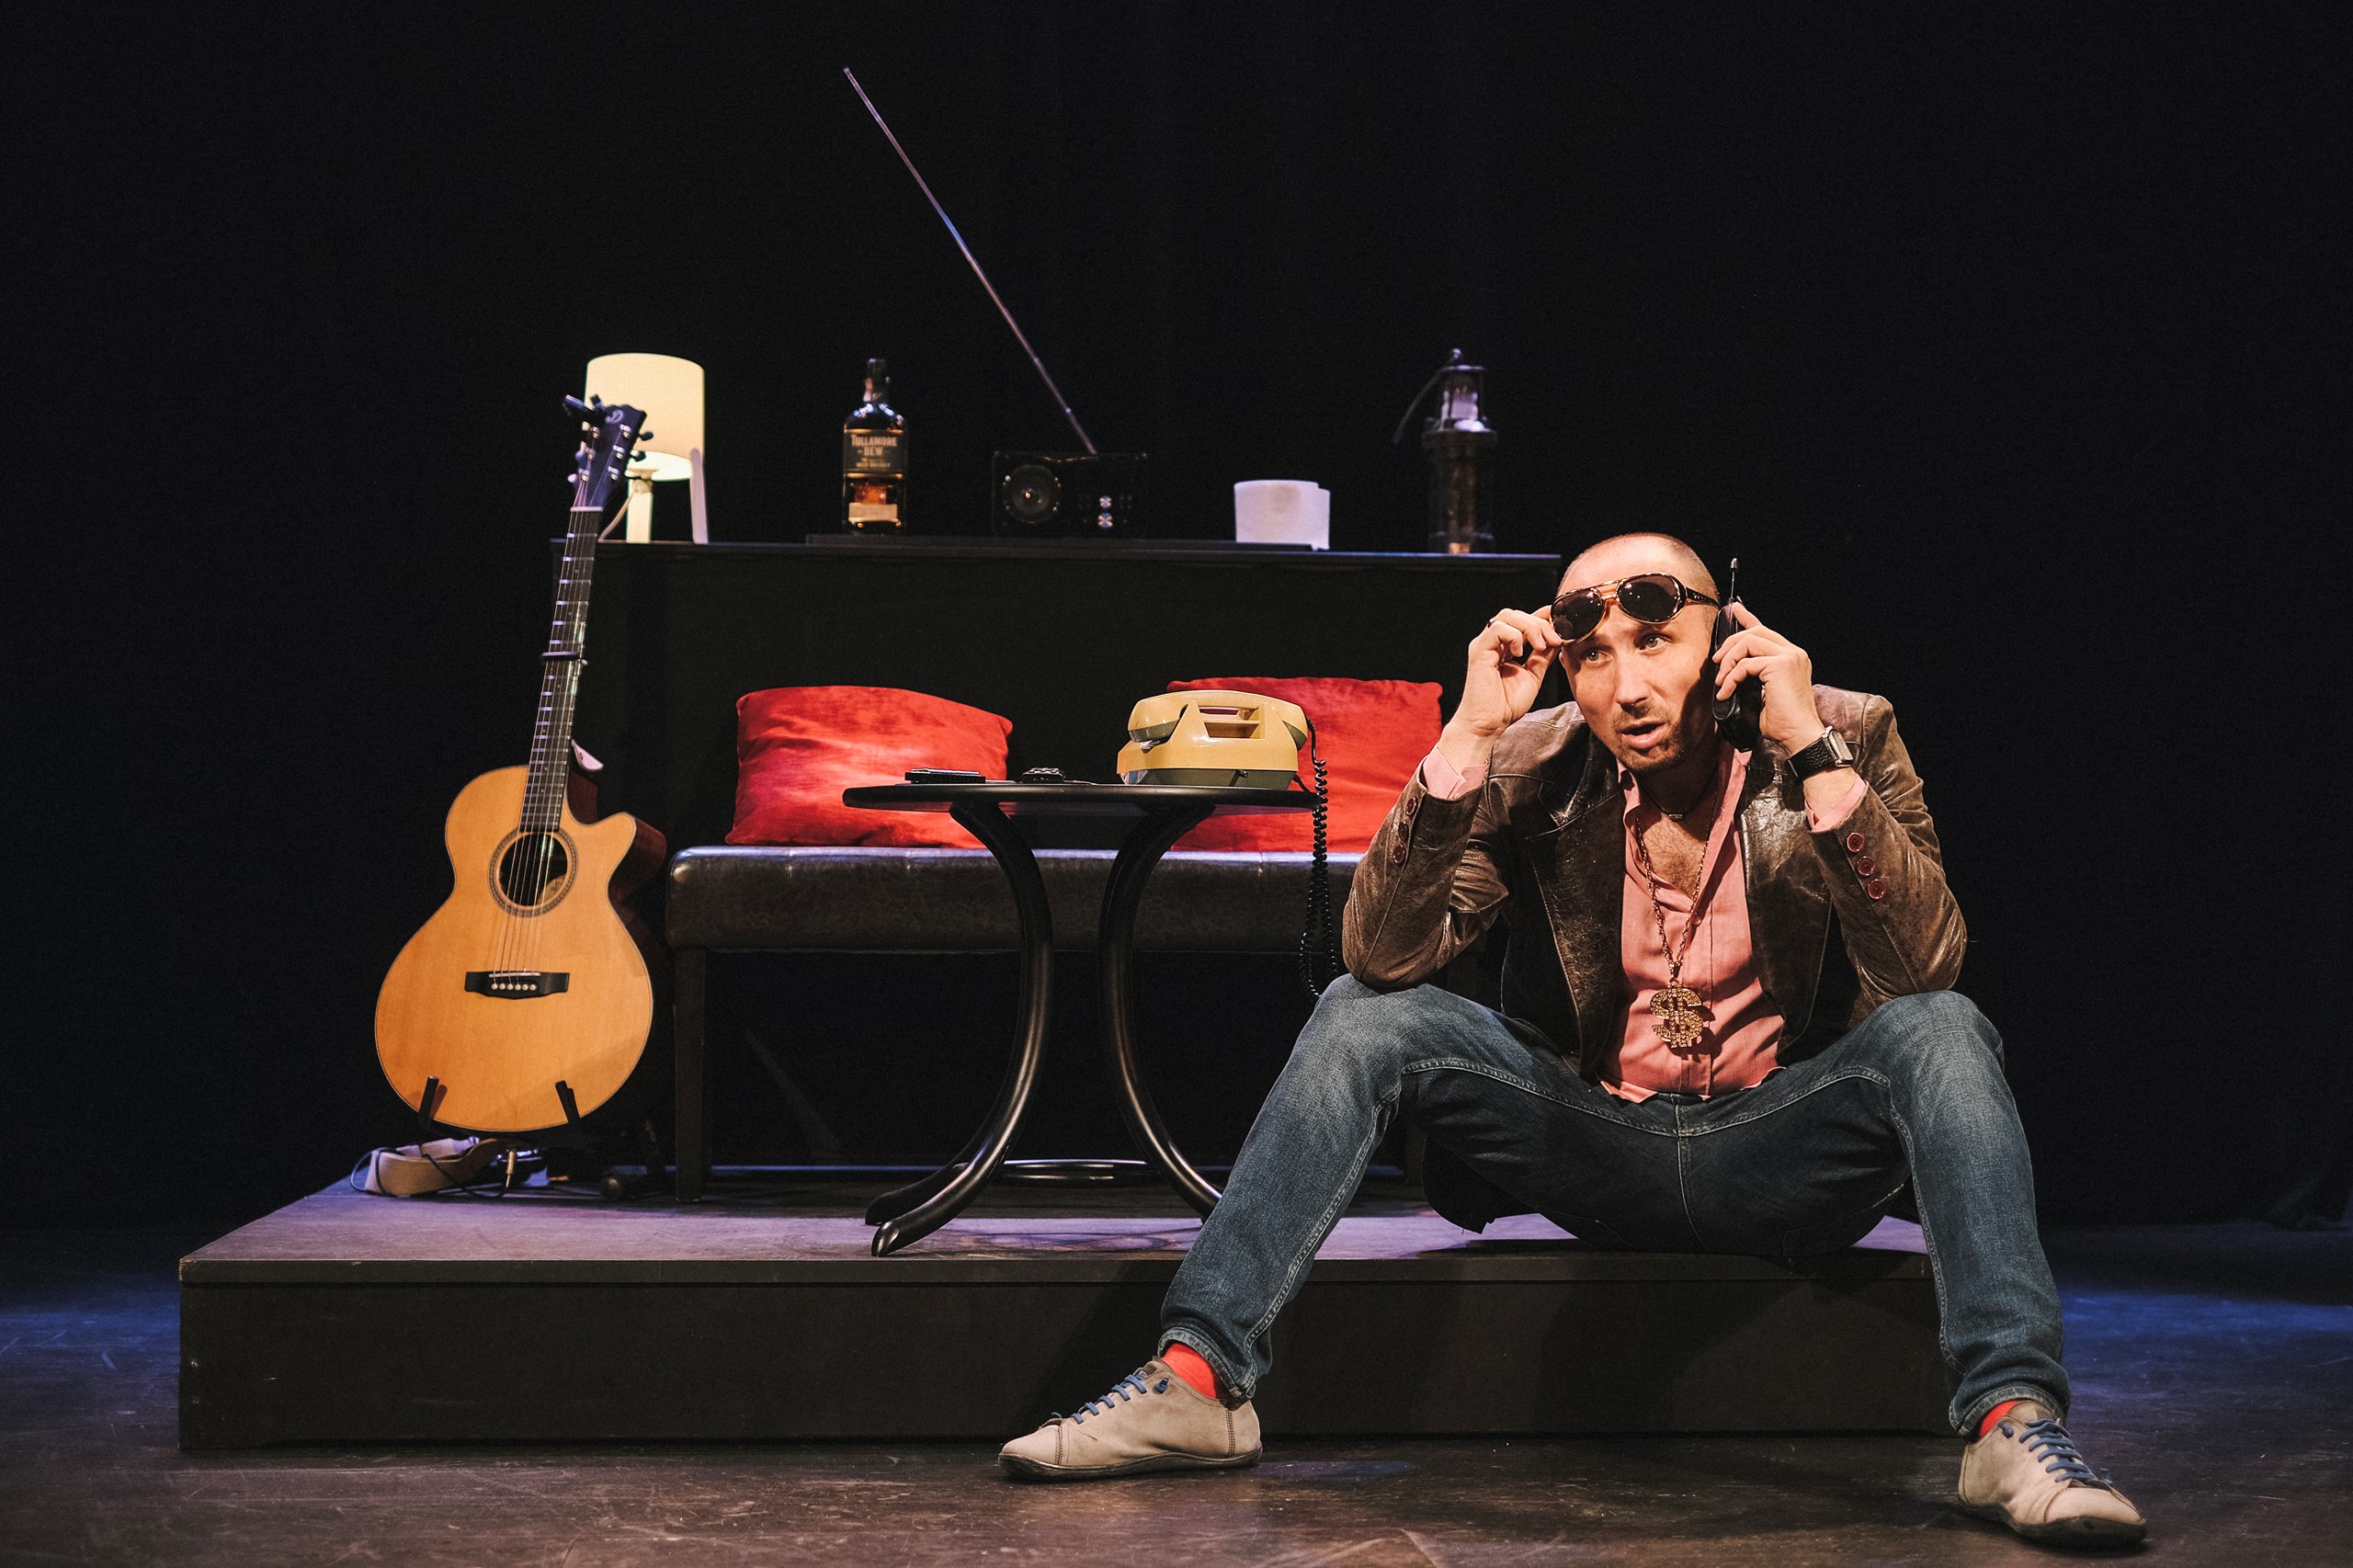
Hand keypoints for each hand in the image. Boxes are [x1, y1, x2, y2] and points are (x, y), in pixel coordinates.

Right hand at [1444, 607, 1562, 747]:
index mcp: (1505, 647)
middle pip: (1517, 614)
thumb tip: (1557, 639)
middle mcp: (1493, 642)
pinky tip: (1520, 653)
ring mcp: (1485, 645)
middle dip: (1540, 623)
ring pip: (1507, 616)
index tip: (1561, 625)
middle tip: (1554, 640)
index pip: (1523, 620)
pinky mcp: (1479, 651)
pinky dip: (1514, 636)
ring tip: (1540, 646)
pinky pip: (1497, 629)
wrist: (1489, 724)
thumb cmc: (1506, 705)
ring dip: (1530, 627)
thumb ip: (1542, 656)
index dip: (1542, 617)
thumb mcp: (1533, 675)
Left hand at [1712, 603, 1827, 752]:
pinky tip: (1726, 691)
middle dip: (1730, 644)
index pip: (1766, 631)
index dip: (1748, 618)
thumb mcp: (1764, 694)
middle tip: (1717, 661)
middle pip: (1754, 632)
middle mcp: (1793, 653)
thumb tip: (1731, 674)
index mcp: (1792, 658)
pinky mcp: (1780, 665)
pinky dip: (1731, 677)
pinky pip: (1745, 664)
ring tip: (1722, 681)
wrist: (1799, 735)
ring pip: (1748, 642)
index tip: (1735, 609)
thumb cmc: (1783, 722)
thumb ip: (1753, 677)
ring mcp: (1789, 657)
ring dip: (1728, 661)